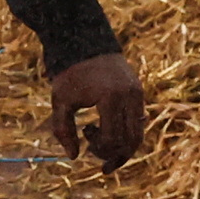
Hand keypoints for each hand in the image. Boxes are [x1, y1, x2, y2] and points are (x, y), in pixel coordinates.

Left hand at [50, 53, 145, 172]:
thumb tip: (74, 157)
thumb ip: (63, 130)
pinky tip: (110, 133)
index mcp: (110, 98)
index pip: (112, 139)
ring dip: (123, 147)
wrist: (85, 41)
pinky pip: (139, 121)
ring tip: (104, 150)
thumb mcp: (60, 101)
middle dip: (115, 155)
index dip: (99, 149)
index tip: (85, 138)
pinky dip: (127, 133)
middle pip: (131, 141)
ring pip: (139, 133)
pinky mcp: (138, 91)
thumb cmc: (70, 72)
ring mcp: (137, 94)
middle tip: (97, 157)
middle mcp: (129, 97)